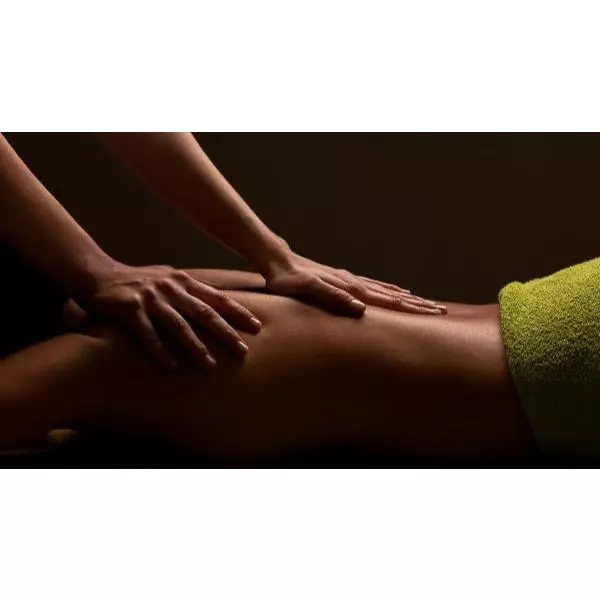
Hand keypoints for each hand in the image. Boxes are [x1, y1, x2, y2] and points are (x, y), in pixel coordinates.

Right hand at [78, 262, 261, 369]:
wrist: (98, 272)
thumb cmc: (138, 280)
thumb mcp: (169, 277)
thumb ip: (191, 289)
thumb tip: (219, 298)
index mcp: (183, 281)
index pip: (217, 298)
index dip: (238, 312)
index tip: (257, 326)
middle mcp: (171, 288)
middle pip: (204, 313)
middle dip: (226, 333)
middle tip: (243, 351)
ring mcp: (151, 298)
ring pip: (179, 326)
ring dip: (196, 347)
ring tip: (211, 366)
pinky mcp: (129, 309)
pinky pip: (147, 334)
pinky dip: (160, 351)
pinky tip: (171, 367)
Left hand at [263, 252, 446, 316]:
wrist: (278, 259)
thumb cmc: (288, 280)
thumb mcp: (307, 290)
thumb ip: (333, 298)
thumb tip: (360, 309)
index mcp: (350, 289)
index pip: (388, 301)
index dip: (412, 309)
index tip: (434, 312)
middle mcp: (355, 283)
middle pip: (393, 296)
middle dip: (417, 304)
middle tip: (441, 309)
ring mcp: (350, 280)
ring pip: (386, 290)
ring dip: (406, 298)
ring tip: (425, 302)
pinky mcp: (343, 279)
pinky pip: (373, 286)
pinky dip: (389, 289)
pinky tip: (395, 290)